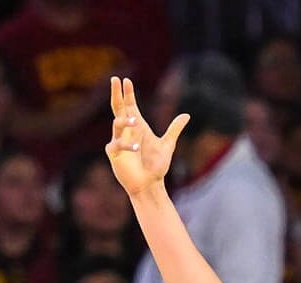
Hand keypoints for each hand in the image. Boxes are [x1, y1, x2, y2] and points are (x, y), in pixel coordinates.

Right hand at [106, 76, 190, 196]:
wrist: (150, 185)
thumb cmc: (156, 167)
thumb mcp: (167, 145)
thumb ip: (174, 129)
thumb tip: (186, 115)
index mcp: (137, 127)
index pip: (130, 106)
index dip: (128, 94)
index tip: (126, 80)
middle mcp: (126, 132)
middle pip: (118, 108)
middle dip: (116, 94)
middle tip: (115, 79)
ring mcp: (119, 141)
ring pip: (117, 124)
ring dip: (125, 120)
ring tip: (135, 120)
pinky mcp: (114, 153)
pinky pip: (117, 144)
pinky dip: (127, 145)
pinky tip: (138, 147)